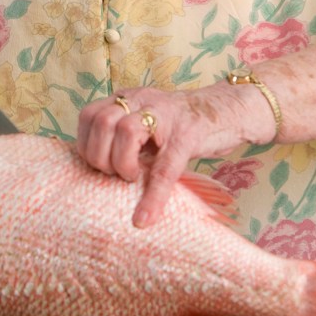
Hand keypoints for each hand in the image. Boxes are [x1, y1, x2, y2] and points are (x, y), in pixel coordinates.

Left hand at [75, 83, 272, 226]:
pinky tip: (145, 217)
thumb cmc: (183, 126)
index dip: (85, 144)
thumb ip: (124, 137)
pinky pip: (164, 168)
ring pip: (125, 132)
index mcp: (129, 99)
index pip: (89, 115)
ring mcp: (166, 115)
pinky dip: (152, 196)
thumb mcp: (148, 125)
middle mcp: (143, 100)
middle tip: (115, 174)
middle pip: (101, 121)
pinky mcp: (188, 135)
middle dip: (99, 156)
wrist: (231, 110)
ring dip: (121, 164)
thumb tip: (98, 168)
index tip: (96, 164)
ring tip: (132, 177)